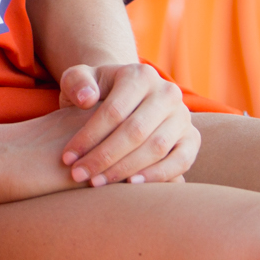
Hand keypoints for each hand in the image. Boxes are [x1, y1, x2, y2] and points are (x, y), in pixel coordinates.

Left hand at [55, 62, 197, 186]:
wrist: (123, 98)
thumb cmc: (96, 91)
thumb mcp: (79, 79)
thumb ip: (76, 82)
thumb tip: (87, 99)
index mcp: (140, 74)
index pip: (114, 111)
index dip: (89, 137)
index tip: (67, 158)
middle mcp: (167, 92)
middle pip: (135, 131)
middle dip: (103, 157)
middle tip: (79, 175)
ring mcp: (183, 116)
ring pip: (156, 148)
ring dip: (125, 169)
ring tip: (97, 183)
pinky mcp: (192, 138)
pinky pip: (181, 161)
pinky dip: (158, 176)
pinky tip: (130, 185)